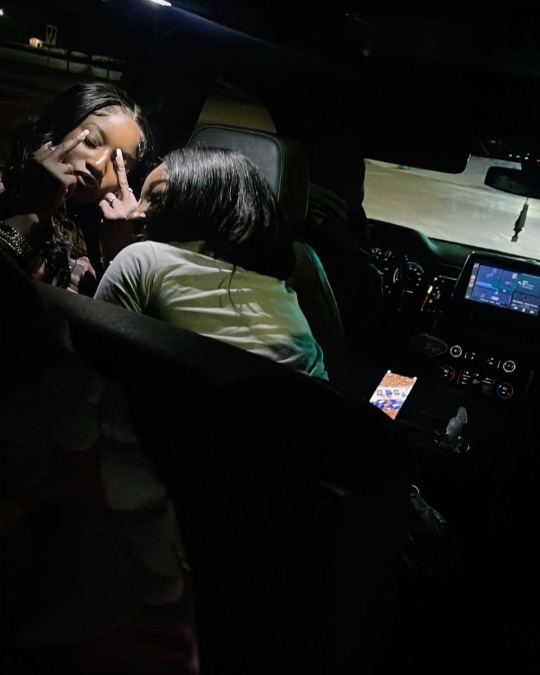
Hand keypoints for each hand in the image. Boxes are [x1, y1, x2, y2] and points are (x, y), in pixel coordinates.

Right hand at [25, 130, 89, 221]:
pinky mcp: (62, 178)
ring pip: (70, 168)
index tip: (69, 136)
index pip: (51, 147)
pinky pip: (73, 180)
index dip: (61, 145)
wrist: (32, 209)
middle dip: (75, 140)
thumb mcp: (33, 172)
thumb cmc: (34, 192)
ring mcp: (53, 168)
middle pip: (63, 148)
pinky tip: (62, 195)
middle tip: (85, 133)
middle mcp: (43, 160)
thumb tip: (51, 144)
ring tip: (59, 190)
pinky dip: (70, 189)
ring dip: (68, 179)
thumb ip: (41, 158)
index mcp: (35, 158)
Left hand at [99, 149, 138, 266]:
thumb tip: (128, 189)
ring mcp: (121, 209)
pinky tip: (108, 222)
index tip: (117, 152)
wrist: (124, 250)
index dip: (121, 166)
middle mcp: (131, 204)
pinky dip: (102, 212)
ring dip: (106, 206)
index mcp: (136, 204)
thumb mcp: (130, 215)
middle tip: (113, 164)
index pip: (127, 181)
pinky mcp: (112, 214)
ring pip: (107, 198)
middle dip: (113, 183)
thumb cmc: (126, 233)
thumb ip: (129, 202)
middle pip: (116, 187)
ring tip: (111, 219)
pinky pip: (102, 206)